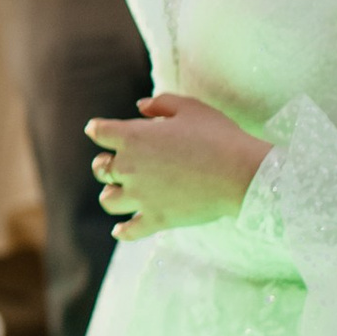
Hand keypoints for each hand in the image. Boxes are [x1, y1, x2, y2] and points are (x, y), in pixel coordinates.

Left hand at [87, 91, 271, 240]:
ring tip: (118, 192)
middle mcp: (130, 167)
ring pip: (109, 200)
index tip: (96, 130)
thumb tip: (140, 106)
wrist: (240, 174)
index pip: (100, 132)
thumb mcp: (190, 108)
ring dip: (111, 194)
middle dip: (104, 164)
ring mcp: (141, 196)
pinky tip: (120, 230)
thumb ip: (161, 104)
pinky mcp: (157, 219)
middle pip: (101, 168)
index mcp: (134, 137)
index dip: (97, 129)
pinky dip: (122, 231)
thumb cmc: (218, 136)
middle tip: (112, 164)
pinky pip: (130, 230)